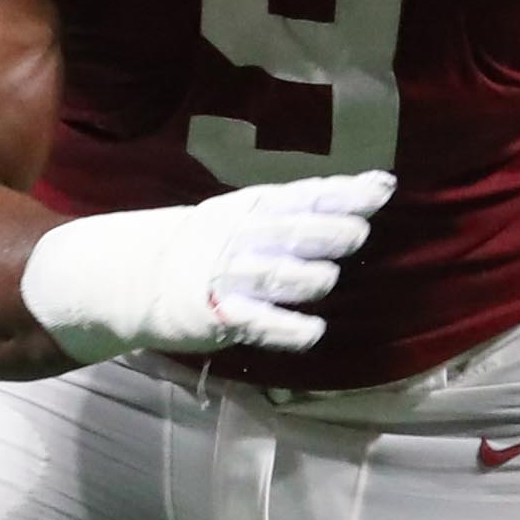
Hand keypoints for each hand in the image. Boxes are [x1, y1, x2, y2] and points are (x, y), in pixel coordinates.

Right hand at [18, 171, 394, 362]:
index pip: (303, 195)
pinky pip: (256, 322)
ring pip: (273, 275)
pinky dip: (287, 328)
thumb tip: (368, 196)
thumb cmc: (211, 244)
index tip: (382, 188)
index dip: (343, 192)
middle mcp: (241, 237)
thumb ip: (301, 210)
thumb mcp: (247, 215)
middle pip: (289, 231)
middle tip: (357, 232)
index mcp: (252, 207)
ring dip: (306, 276)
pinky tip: (315, 332)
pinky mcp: (216, 315)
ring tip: (327, 278)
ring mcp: (227, 276)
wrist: (137, 275)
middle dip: (326, 231)